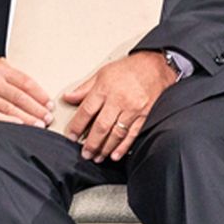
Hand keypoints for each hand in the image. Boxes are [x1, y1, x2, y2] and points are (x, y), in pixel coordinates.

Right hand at [0, 56, 52, 125]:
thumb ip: (13, 76)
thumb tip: (36, 93)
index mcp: (0, 69)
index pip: (26, 83)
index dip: (40, 95)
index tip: (48, 104)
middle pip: (20, 97)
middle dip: (37, 109)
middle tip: (48, 118)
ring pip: (10, 109)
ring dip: (27, 118)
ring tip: (39, 124)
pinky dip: (7, 122)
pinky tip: (18, 125)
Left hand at [62, 51, 176, 161]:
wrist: (155, 66)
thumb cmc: (128, 69)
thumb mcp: (101, 74)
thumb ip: (84, 89)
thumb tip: (68, 97)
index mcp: (104, 89)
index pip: (86, 111)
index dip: (77, 126)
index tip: (72, 136)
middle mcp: (118, 100)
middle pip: (101, 126)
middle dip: (91, 143)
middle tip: (85, 153)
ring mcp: (133, 109)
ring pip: (116, 133)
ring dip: (105, 148)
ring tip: (97, 157)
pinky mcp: (144, 115)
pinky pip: (132, 134)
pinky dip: (123, 147)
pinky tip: (115, 155)